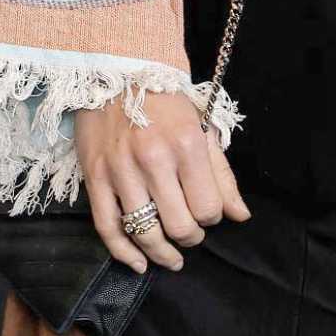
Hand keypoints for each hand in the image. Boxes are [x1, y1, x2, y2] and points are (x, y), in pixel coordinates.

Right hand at [74, 91, 251, 273]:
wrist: (118, 72)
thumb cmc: (166, 102)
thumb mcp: (202, 129)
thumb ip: (222, 175)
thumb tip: (240, 216)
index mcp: (187, 145)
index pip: (208, 208)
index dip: (212, 218)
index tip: (208, 212)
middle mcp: (154, 159)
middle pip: (180, 226)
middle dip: (191, 237)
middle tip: (191, 234)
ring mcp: (121, 170)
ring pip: (145, 232)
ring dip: (163, 252)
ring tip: (172, 256)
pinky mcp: (95, 177)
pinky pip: (107, 228)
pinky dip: (124, 253)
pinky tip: (139, 262)